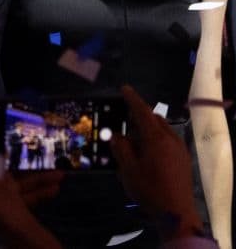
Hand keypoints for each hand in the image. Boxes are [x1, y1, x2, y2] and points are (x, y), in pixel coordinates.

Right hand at [112, 85, 202, 238]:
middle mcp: (170, 139)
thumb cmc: (149, 188)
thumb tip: (117, 136)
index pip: (142, 112)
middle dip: (140, 114)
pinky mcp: (183, 159)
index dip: (132, 99)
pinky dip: (157, 137)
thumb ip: (121, 148)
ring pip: (163, 129)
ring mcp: (179, 149)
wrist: (176, 212)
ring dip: (149, 127)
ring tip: (135, 135)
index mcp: (155, 138)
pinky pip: (169, 140)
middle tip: (125, 116)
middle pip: (155, 119)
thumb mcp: (128, 169)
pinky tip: (148, 150)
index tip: (124, 89)